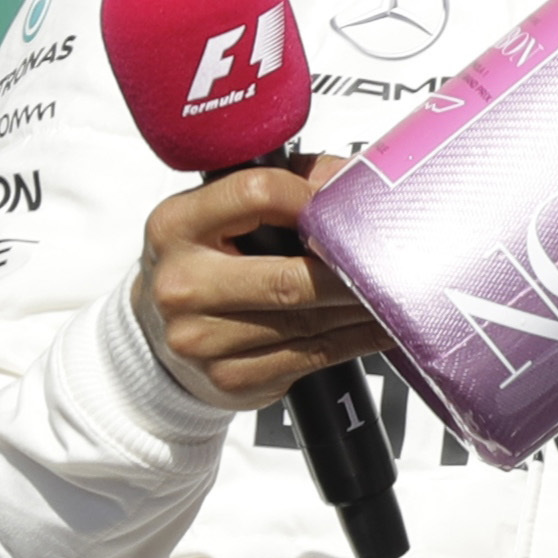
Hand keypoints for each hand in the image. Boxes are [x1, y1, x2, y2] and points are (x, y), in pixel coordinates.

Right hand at [129, 158, 392, 410]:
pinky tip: (382, 325)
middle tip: (396, 260)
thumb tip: (351, 179)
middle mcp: (182, 284)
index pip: (256, 194)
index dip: (311, 195)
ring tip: (401, 291)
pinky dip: (357, 339)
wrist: (157, 339)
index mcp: (176, 225)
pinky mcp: (231, 378)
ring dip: (364, 308)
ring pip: (308, 321)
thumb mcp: (220, 214)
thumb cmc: (203, 264)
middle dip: (351, 271)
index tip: (344, 203)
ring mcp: (202, 339)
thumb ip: (284, 184)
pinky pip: (312, 356)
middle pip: (291, 277)